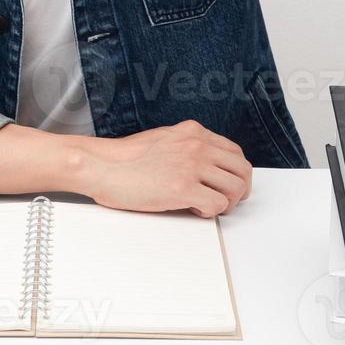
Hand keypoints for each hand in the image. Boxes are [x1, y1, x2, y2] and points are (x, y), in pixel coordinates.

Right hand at [82, 120, 252, 216]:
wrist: (102, 166)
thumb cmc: (126, 158)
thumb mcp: (164, 139)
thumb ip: (188, 146)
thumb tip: (206, 164)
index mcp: (193, 132)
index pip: (235, 153)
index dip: (236, 173)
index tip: (228, 185)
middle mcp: (197, 145)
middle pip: (242, 170)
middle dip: (239, 190)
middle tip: (225, 201)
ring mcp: (191, 165)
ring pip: (235, 188)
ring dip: (225, 202)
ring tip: (204, 205)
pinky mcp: (183, 188)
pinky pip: (217, 205)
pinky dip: (209, 212)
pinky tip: (191, 208)